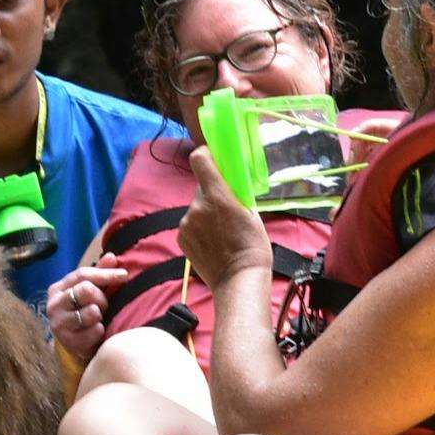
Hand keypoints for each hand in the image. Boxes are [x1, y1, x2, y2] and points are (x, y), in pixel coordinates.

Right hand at [44, 258, 130, 361]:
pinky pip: (95, 331)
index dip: (105, 274)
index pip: (82, 275)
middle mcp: (54, 305)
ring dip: (101, 315)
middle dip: (101, 298)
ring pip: (91, 312)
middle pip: (86, 290)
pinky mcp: (68, 341)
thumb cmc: (83, 312)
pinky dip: (101, 331)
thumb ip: (100, 273)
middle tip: (104, 305)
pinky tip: (98, 332)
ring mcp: (59, 324)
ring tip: (99, 319)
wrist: (74, 345)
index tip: (124, 275)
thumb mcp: (90, 291)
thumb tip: (112, 256)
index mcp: (58, 288)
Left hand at [179, 147, 272, 287]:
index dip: (206, 155)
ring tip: (222, 232)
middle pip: (202, 187)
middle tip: (228, 210)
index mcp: (217, 196)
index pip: (199, 160)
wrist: (238, 280)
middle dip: (213, 193)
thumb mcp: (252, 213)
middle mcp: (197, 207)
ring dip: (206, 213)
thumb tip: (230, 182)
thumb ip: (236, 194)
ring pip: (196, 208)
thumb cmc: (252, 247)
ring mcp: (186, 223)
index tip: (214, 158)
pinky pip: (191, 224)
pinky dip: (200, 228)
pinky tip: (213, 242)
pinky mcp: (181, 238)